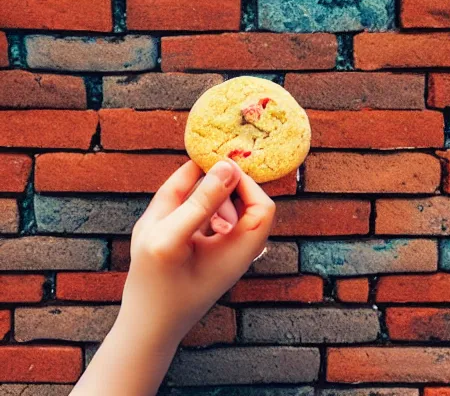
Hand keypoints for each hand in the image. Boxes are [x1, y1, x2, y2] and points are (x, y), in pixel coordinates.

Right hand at [117, 159, 275, 347]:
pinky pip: (209, 218)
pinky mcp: (204, 250)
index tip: (216, 169)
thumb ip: (199, 200)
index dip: (244, 183)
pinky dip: (195, 208)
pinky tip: (174, 213)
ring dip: (206, 196)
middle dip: (221, 187)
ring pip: (226, 208)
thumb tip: (227, 166)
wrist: (142, 328)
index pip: (262, 206)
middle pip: (246, 204)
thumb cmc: (153, 285)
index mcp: (240, 250)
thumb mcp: (170, 237)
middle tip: (197, 177)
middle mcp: (236, 249)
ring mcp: (220, 251)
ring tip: (179, 201)